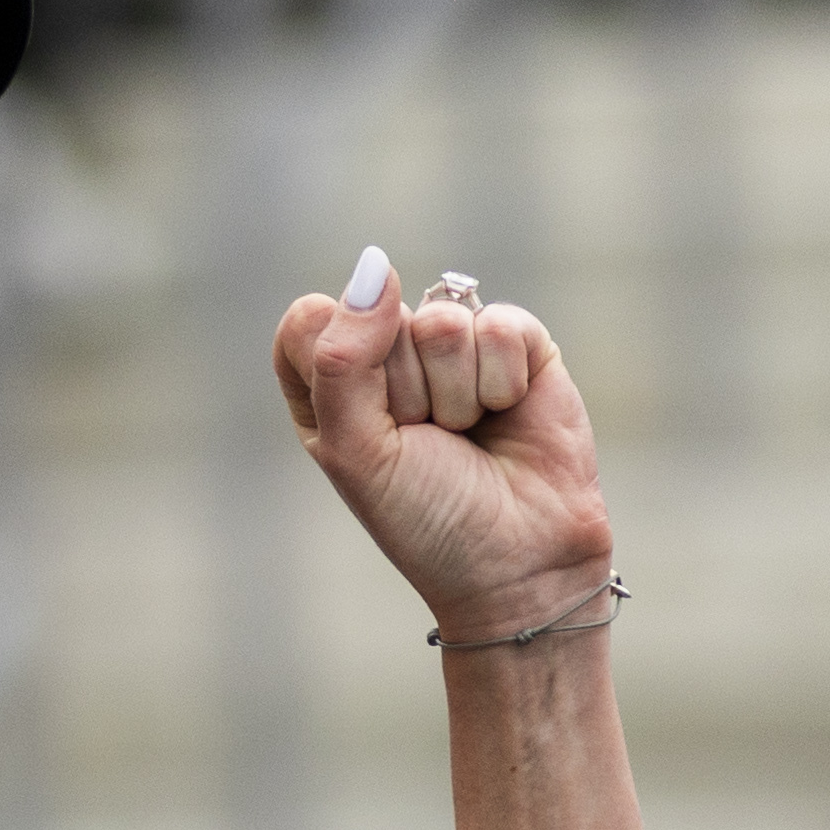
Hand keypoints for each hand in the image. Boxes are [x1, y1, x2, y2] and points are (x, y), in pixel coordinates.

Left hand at [269, 255, 611, 644]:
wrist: (520, 564)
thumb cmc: (427, 519)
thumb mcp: (356, 451)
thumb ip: (342, 357)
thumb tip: (375, 264)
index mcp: (330, 386)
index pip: (310, 321)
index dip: (341, 369)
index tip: (369, 429)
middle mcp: (389, 359)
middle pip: (378, 319)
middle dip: (406, 393)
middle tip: (429, 444)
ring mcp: (455, 347)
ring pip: (441, 322)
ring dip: (457, 394)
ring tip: (469, 435)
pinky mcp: (517, 344)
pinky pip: (499, 324)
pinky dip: (503, 380)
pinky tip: (508, 414)